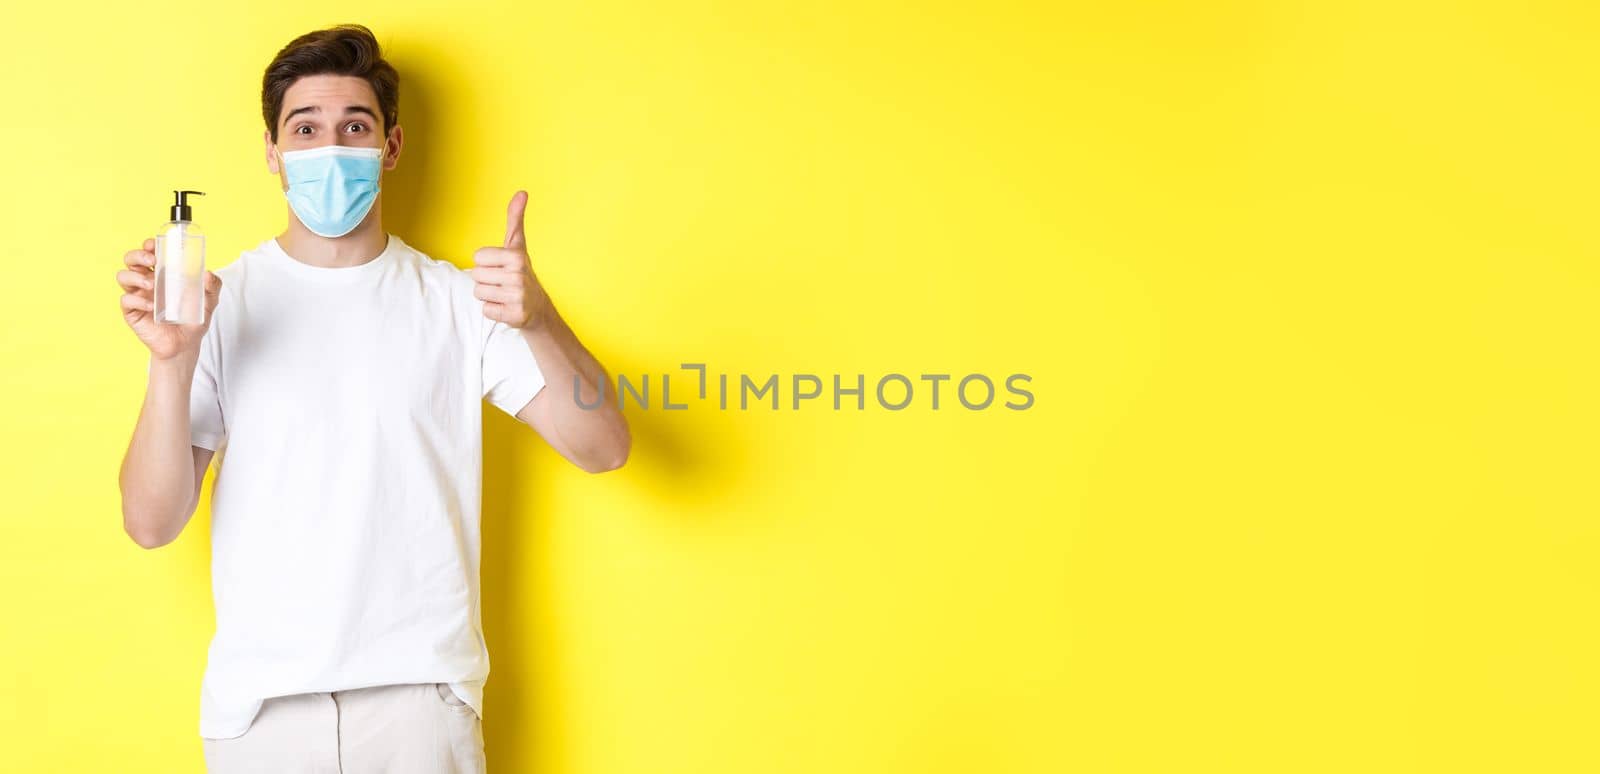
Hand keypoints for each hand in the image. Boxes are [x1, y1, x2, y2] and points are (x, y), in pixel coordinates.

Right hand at [118, 238, 222, 360]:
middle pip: (131, 260)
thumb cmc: (193, 319)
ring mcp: (138, 296)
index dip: (148, 245)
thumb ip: (213, 287)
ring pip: (123, 276)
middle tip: (152, 261)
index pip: (149, 253)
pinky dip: (137, 300)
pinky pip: (126, 300)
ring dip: (136, 276)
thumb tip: (208, 274)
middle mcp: (146, 281)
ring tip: (152, 285)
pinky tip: (152, 306)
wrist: (186, 345)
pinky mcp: (132, 312)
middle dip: (138, 255)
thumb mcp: (208, 301)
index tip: (155, 244)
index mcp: (162, 274)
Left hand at [472, 190, 551, 329]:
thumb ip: (515, 218)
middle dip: (486, 281)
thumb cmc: (521, 272)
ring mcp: (518, 296)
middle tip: (503, 283)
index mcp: (516, 256)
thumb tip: (522, 192)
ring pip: (479, 293)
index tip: (501, 267)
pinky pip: (486, 310)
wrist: (538, 307)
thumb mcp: (517, 245)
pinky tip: (507, 307)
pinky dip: (494, 311)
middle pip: (476, 276)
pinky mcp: (515, 315)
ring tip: (504, 294)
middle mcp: (519, 275)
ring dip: (489, 296)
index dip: (486, 264)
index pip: (478, 258)